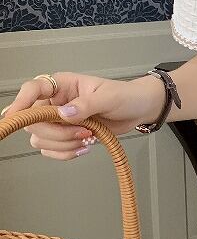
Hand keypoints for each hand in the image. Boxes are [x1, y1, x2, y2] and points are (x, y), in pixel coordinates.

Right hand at [0, 72, 160, 160]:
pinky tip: (84, 148)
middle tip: (83, 132)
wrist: (139, 110)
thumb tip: (64, 113)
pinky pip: (51, 150)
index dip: (21, 102)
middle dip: (56, 132)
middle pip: (32, 121)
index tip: (15, 116)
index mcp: (62, 85)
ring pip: (39, 138)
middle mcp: (55, 102)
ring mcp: (58, 120)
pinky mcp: (65, 135)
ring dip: (63, 144)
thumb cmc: (125, 96)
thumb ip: (87, 104)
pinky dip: (65, 153)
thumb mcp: (109, 97)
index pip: (33, 89)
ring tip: (88, 138)